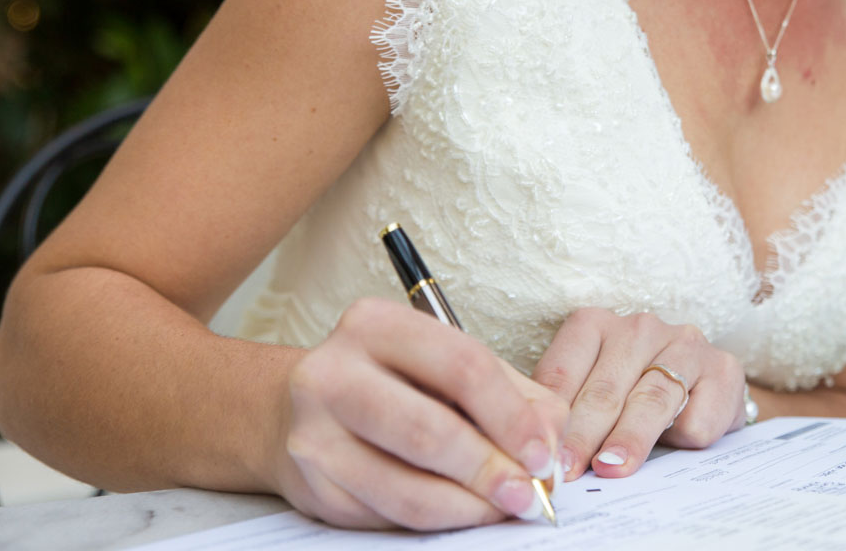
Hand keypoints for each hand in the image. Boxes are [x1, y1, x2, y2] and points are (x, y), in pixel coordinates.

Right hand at [269, 298, 567, 530]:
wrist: (296, 409)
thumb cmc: (392, 382)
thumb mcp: (449, 364)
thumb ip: (512, 394)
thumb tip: (550, 441)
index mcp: (376, 324)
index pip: (462, 367)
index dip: (512, 417)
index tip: (543, 453)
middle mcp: (334, 371)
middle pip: (430, 430)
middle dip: (491, 469)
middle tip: (528, 493)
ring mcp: (314, 432)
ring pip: (406, 487)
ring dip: (468, 507)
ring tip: (502, 508)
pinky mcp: (312, 485)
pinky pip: (387, 515)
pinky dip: (436, 520)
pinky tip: (461, 511)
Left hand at [533, 308, 745, 480]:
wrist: (702, 392)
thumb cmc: (632, 396)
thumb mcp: (591, 395)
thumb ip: (569, 416)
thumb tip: (544, 457)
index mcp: (595, 325)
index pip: (563, 372)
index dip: (552, 419)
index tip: (543, 456)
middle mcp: (639, 328)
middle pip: (605, 389)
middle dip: (584, 436)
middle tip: (568, 471)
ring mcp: (684, 344)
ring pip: (651, 398)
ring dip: (629, 438)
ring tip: (611, 467)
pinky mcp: (723, 369)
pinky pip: (697, 413)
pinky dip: (682, 440)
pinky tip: (675, 452)